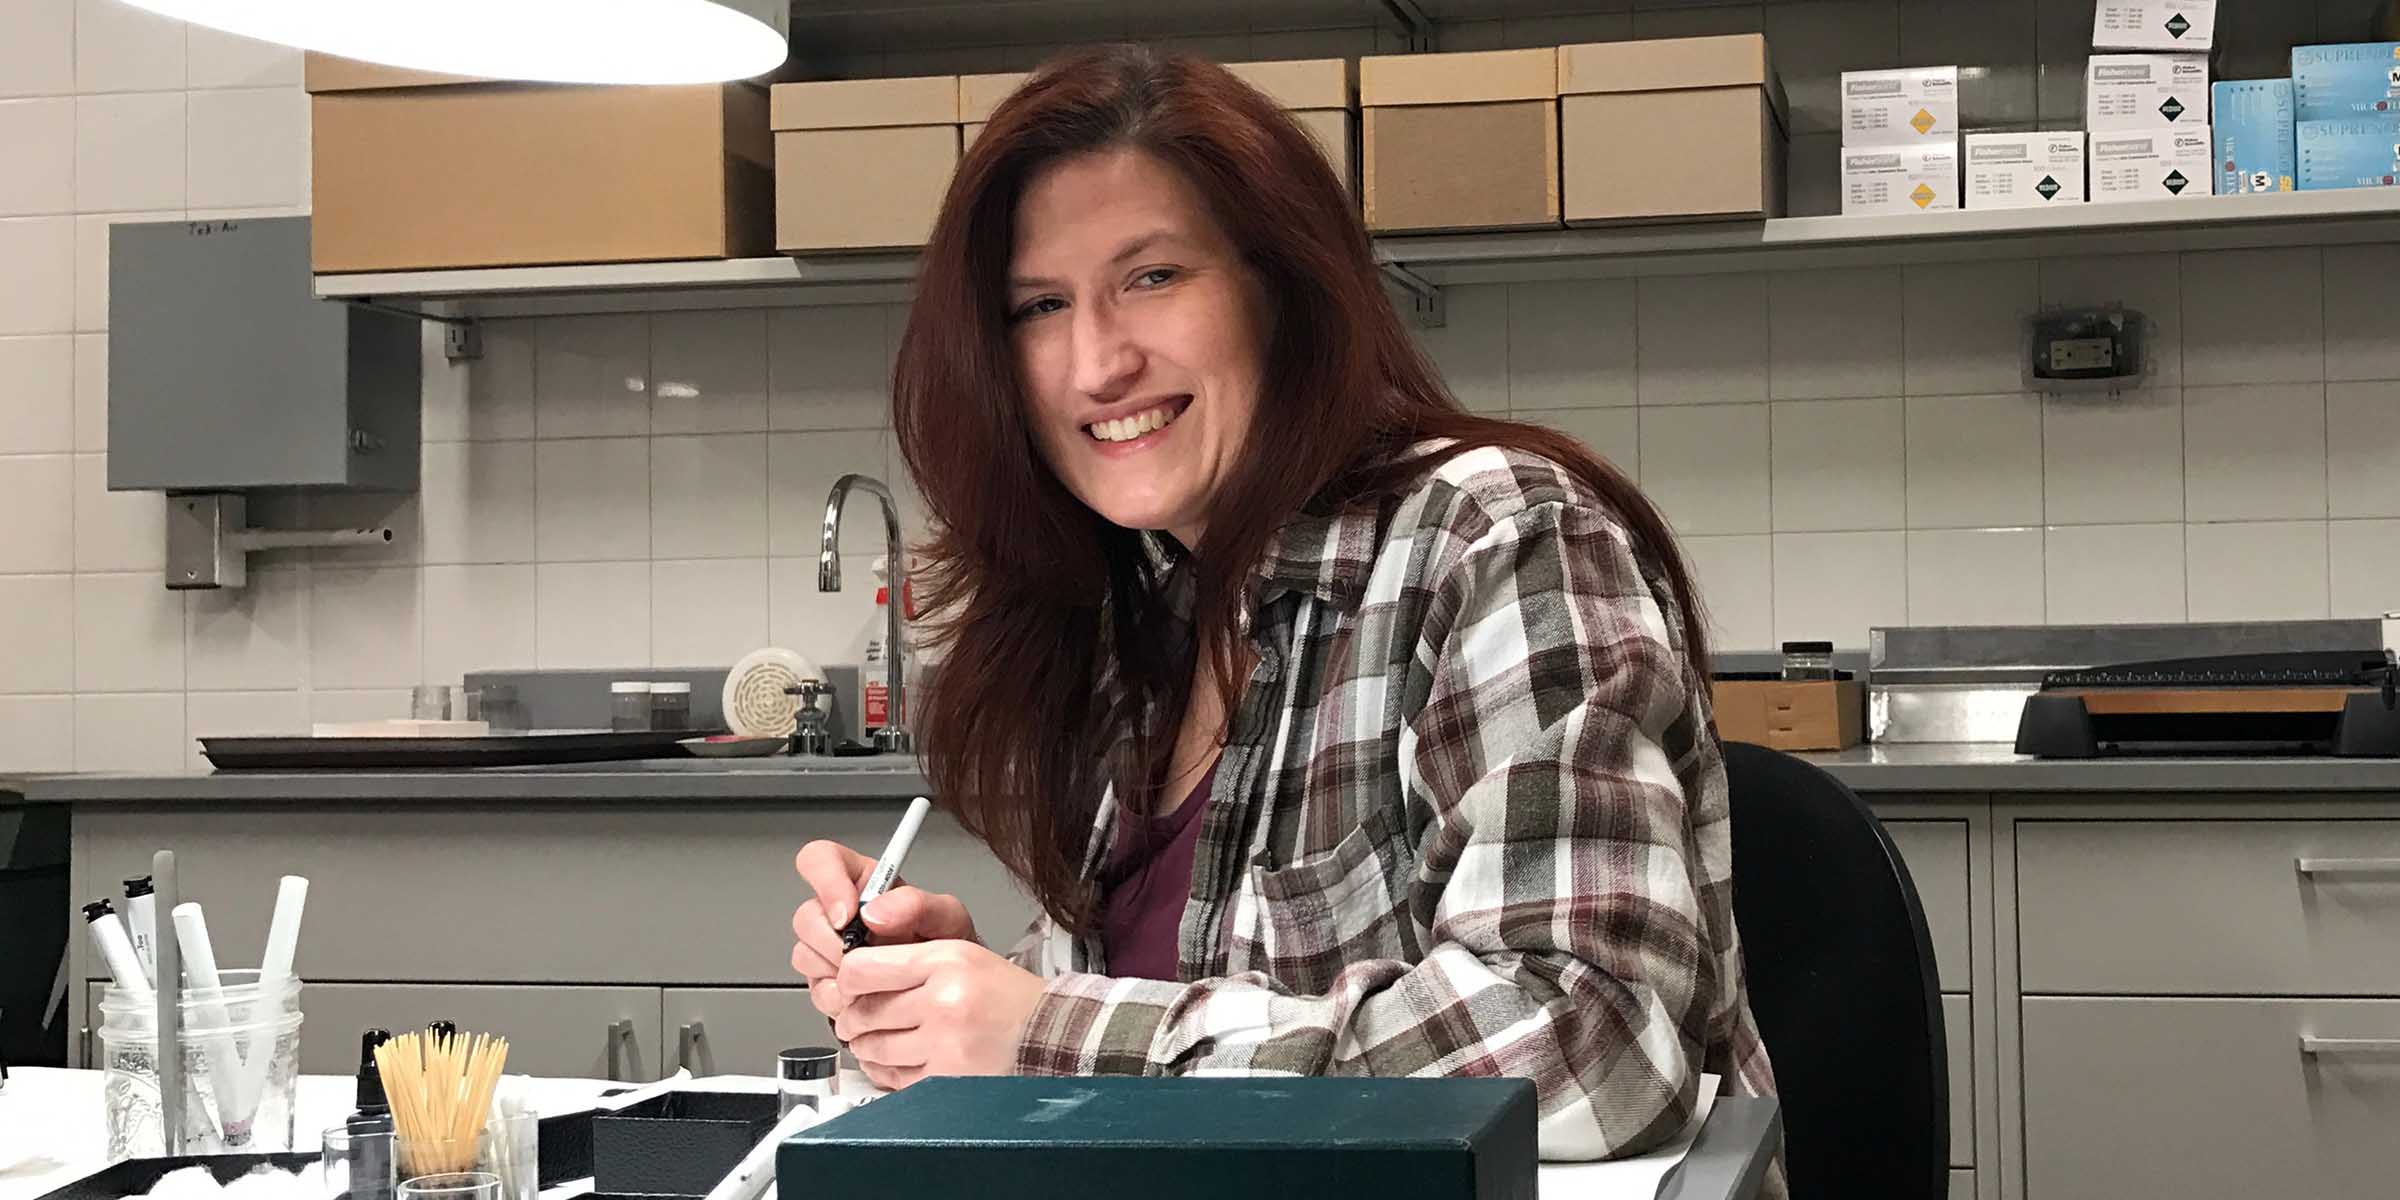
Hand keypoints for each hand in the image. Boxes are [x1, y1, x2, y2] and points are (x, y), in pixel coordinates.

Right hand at [791, 840, 978, 1020]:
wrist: (947, 991)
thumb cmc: (948, 947)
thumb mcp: (947, 918)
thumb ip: (917, 904)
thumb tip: (875, 910)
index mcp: (864, 882)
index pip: (820, 859)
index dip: (825, 882)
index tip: (848, 912)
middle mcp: (841, 912)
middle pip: (806, 916)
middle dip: (833, 941)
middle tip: (865, 954)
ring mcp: (830, 949)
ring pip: (805, 954)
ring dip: (839, 972)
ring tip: (877, 976)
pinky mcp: (829, 983)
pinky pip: (817, 990)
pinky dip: (842, 998)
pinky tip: (870, 994)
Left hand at [833, 939, 1046, 1089]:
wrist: (1047, 1032)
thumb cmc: (1003, 996)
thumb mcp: (959, 954)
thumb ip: (906, 959)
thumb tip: (851, 977)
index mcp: (947, 959)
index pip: (862, 969)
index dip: (846, 980)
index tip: (848, 987)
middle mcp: (945, 999)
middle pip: (863, 1011)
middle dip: (852, 1018)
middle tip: (854, 1018)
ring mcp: (945, 1043)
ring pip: (874, 1047)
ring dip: (866, 1046)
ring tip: (874, 1039)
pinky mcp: (946, 1078)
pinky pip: (893, 1078)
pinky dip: (885, 1071)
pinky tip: (892, 1061)